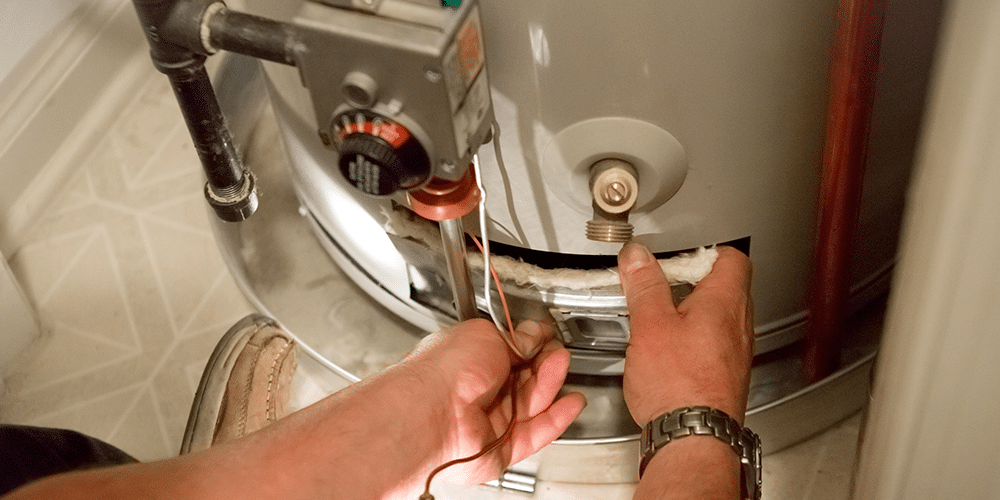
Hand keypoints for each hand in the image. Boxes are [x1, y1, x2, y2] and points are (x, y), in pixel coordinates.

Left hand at [403, 319, 586, 484]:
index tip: (548, 338)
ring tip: (560, 369)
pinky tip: (570, 403)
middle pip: (526, 378)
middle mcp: (479, 391)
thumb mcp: (487, 336)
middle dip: (545, 364)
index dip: (533, 345)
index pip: (512, 352)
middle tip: (556, 354)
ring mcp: (491, 420)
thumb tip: (534, 334)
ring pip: (533, 404)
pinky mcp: (502, 448)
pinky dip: (556, 419)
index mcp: (471, 359)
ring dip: (551, 386)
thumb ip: (516, 338)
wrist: (430, 415)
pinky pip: (535, 434)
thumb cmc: (443, 372)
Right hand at [618, 243, 753, 426]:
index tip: (675, 255)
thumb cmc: (678, 385)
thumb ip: (645, 286)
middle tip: (661, 283)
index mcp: (726, 302)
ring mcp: (736, 352)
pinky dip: (693, 338)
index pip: (732, 258)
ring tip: (661, 316)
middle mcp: (739, 325)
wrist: (693, 437)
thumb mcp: (650, 325)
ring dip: (692, 311)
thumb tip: (638, 256)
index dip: (704, 250)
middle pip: (725, 286)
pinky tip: (669, 351)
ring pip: (719, 317)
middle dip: (692, 280)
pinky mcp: (726, 375)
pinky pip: (714, 344)